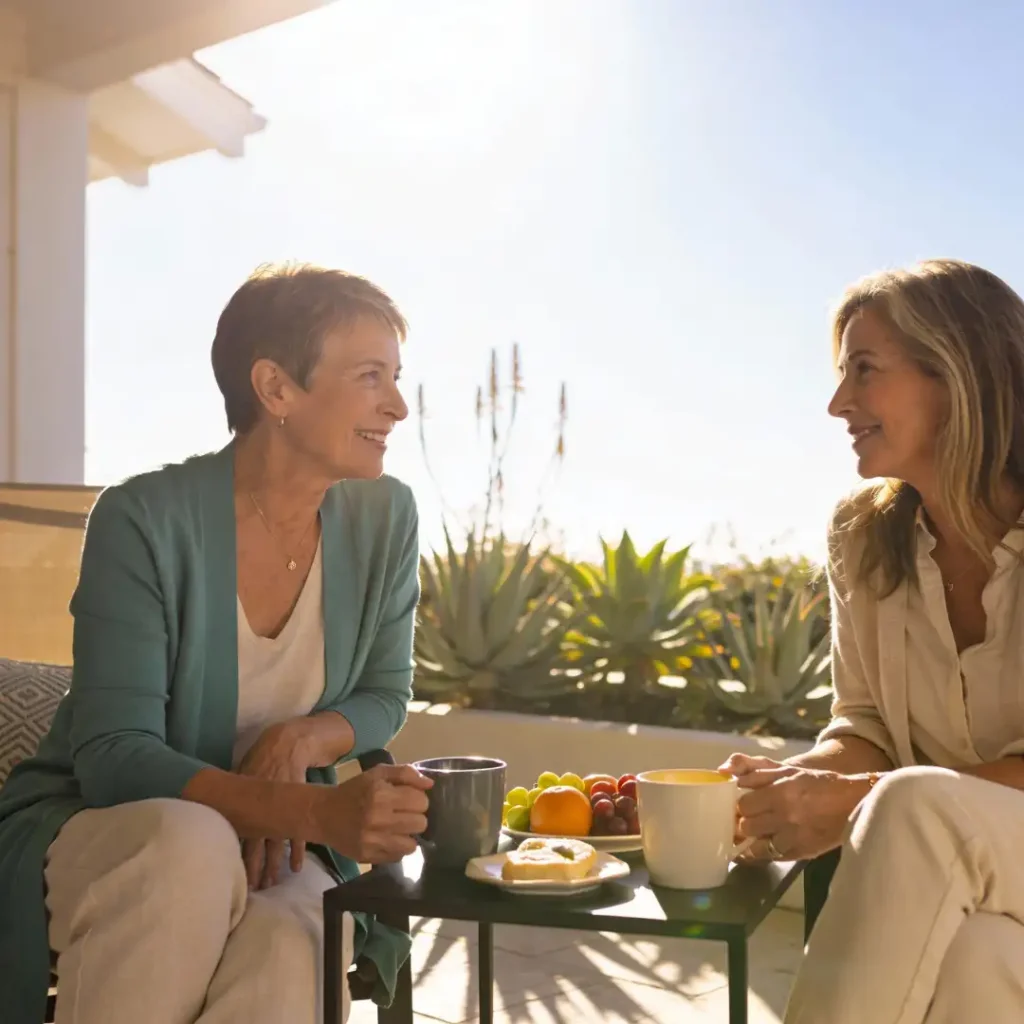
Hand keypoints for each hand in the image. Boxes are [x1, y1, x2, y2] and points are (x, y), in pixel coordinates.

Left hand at [237, 719, 319, 888]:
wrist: (287, 746)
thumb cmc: (258, 760)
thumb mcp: (238, 774)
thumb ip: (227, 793)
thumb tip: (205, 803)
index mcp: (245, 806)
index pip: (237, 838)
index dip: (234, 858)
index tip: (231, 877)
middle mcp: (261, 813)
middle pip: (256, 848)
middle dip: (254, 870)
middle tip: (252, 890)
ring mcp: (280, 812)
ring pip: (276, 845)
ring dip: (274, 865)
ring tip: (271, 884)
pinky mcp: (296, 808)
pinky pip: (297, 834)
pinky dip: (297, 851)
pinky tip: (296, 867)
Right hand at [316, 763, 432, 863]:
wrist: (324, 814)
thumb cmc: (354, 791)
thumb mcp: (377, 773)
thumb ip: (405, 773)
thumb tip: (430, 784)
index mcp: (382, 794)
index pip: (421, 802)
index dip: (417, 799)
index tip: (407, 799)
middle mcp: (378, 819)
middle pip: (421, 823)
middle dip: (415, 817)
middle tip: (403, 814)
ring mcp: (373, 841)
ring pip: (412, 845)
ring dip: (407, 836)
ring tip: (397, 829)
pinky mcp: (369, 857)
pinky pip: (398, 857)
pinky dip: (396, 848)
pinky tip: (387, 839)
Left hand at [723, 756, 863, 860]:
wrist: (853, 802)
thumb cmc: (816, 783)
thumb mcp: (786, 769)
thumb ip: (753, 768)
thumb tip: (722, 770)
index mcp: (781, 790)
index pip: (743, 804)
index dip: (738, 806)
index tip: (736, 807)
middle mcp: (787, 814)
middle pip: (746, 826)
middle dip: (743, 823)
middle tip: (743, 821)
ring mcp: (795, 836)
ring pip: (756, 846)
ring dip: (751, 840)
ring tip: (753, 834)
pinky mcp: (802, 852)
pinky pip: (772, 858)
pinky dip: (764, 853)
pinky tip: (762, 847)